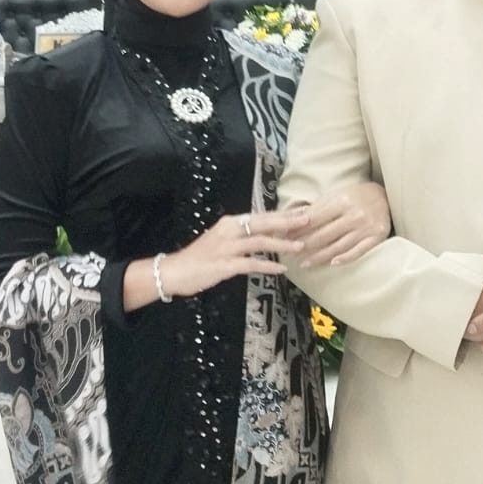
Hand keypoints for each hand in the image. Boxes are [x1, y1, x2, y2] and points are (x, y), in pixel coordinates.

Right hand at [159, 210, 307, 297]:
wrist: (174, 271)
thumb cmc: (200, 258)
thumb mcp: (222, 240)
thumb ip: (242, 236)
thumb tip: (266, 233)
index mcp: (230, 223)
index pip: (261, 216)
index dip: (282, 214)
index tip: (302, 211)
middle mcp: (229, 231)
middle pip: (263, 223)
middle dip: (287, 222)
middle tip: (308, 220)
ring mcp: (227, 248)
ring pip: (260, 242)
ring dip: (282, 243)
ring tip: (300, 246)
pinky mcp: (224, 265)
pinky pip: (250, 264)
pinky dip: (267, 266)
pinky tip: (281, 269)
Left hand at [293, 181, 391, 266]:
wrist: (385, 196)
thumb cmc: (355, 195)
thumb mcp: (336, 195)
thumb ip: (316, 208)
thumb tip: (293, 218)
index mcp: (342, 201)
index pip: (315, 219)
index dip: (298, 230)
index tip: (284, 238)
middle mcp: (354, 215)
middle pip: (325, 235)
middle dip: (305, 246)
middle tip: (290, 254)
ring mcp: (366, 227)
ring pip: (338, 246)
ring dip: (319, 256)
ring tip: (304, 263)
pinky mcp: (376, 237)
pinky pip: (358, 251)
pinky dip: (344, 258)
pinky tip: (332, 264)